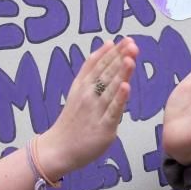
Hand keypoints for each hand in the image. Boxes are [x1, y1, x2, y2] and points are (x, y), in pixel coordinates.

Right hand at [38, 38, 136, 176]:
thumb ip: (91, 69)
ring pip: (110, 89)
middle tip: (132, 44)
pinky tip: (125, 87)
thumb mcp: (77, 89)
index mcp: (83, 85)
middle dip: (120, 58)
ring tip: (130, 58)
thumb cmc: (72, 120)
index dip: (114, 52)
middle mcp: (88, 95)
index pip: (100, 64)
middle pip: (106, 73)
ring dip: (121, 73)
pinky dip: (119, 99)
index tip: (126, 40)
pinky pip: (112, 111)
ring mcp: (95, 111)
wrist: (58, 148)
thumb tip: (108, 44)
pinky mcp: (103, 127)